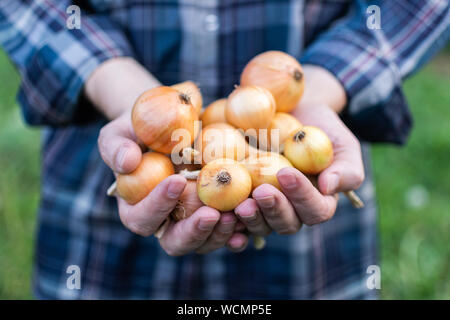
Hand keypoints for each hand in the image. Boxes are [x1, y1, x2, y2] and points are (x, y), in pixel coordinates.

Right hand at [98, 111, 248, 255]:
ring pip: (205, 243)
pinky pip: (228, 232)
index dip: (157, 205)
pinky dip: (240, 231)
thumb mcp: (120, 131)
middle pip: (175, 242)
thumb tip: (126, 162)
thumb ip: (115, 146)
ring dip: (221, 233)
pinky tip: (250, 222)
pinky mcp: (216, 216)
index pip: (142, 218)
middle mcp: (165, 223)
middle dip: (194, 231)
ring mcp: (192, 222)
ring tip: (237, 213)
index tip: (176, 180)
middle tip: (212, 213)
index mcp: (137, 209)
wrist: (170, 124)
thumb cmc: (140, 129)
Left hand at [235, 65, 363, 233]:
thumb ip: (346, 168)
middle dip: (273, 210)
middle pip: (286, 224)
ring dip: (250, 218)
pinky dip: (227, 220)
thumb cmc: (321, 129)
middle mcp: (291, 210)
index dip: (302, 197)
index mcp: (317, 202)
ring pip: (259, 224)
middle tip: (260, 192)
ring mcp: (264, 206)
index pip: (315, 210)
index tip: (286, 173)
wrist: (292, 113)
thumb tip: (330, 186)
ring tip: (238, 205)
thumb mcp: (342, 144)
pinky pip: (234, 216)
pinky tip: (217, 214)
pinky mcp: (242, 197)